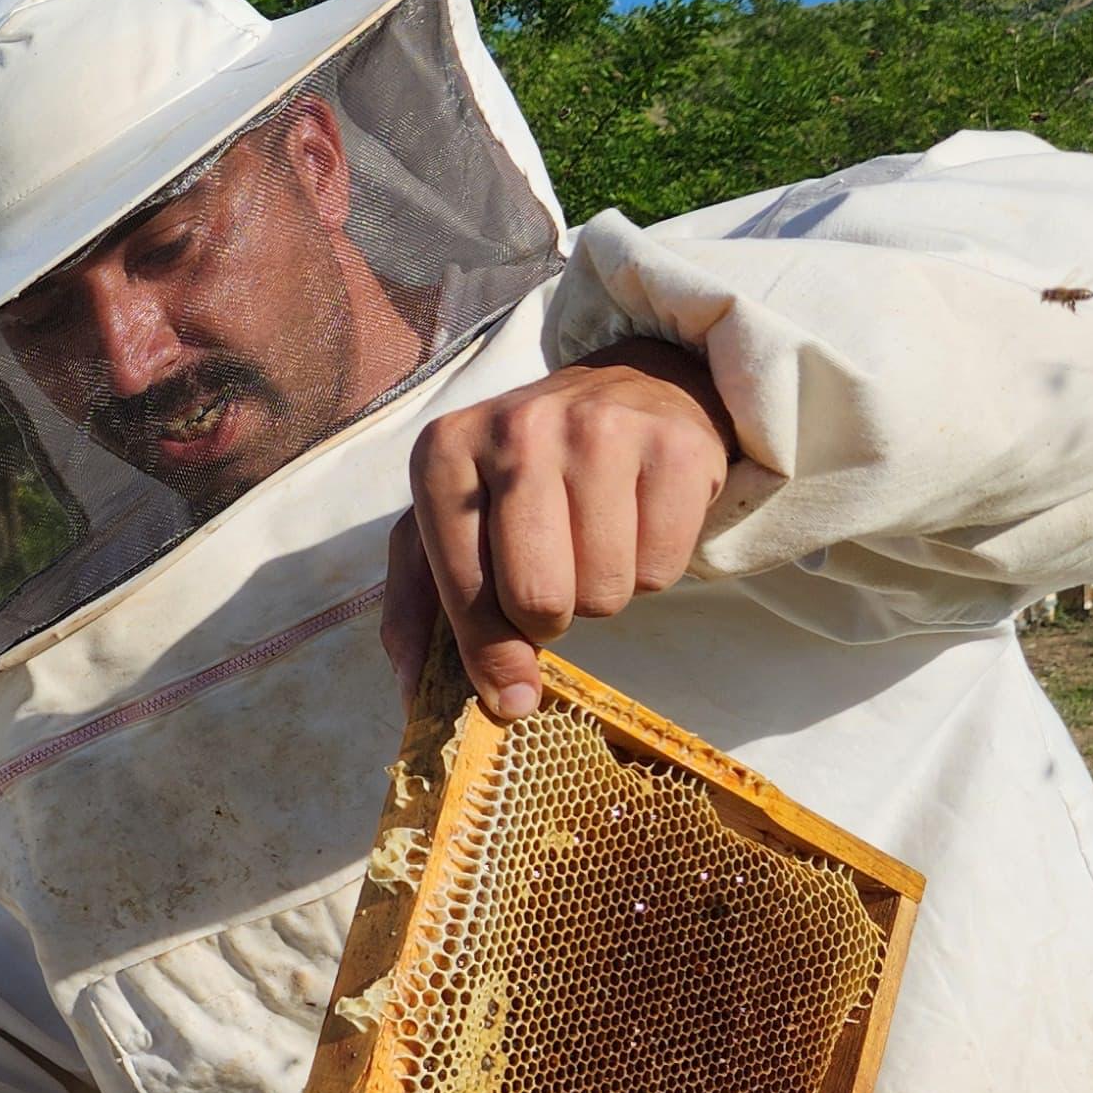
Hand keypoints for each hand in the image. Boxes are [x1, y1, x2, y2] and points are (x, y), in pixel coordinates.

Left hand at [383, 342, 737, 720]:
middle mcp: (518, 429)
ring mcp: (602, 428)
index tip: (507, 690)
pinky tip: (635, 519)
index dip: (487, 654)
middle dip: (547, 617)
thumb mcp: (448, 527)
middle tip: (552, 579)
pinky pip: (663, 570)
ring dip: (600, 591)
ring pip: (605, 593)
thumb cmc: (521, 479)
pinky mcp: (676, 446)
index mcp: (444, 453)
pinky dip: (650, 567)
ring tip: (592, 538)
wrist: (624, 394)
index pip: (462, 592)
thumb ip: (417, 612)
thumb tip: (416, 699)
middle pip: (537, 599)